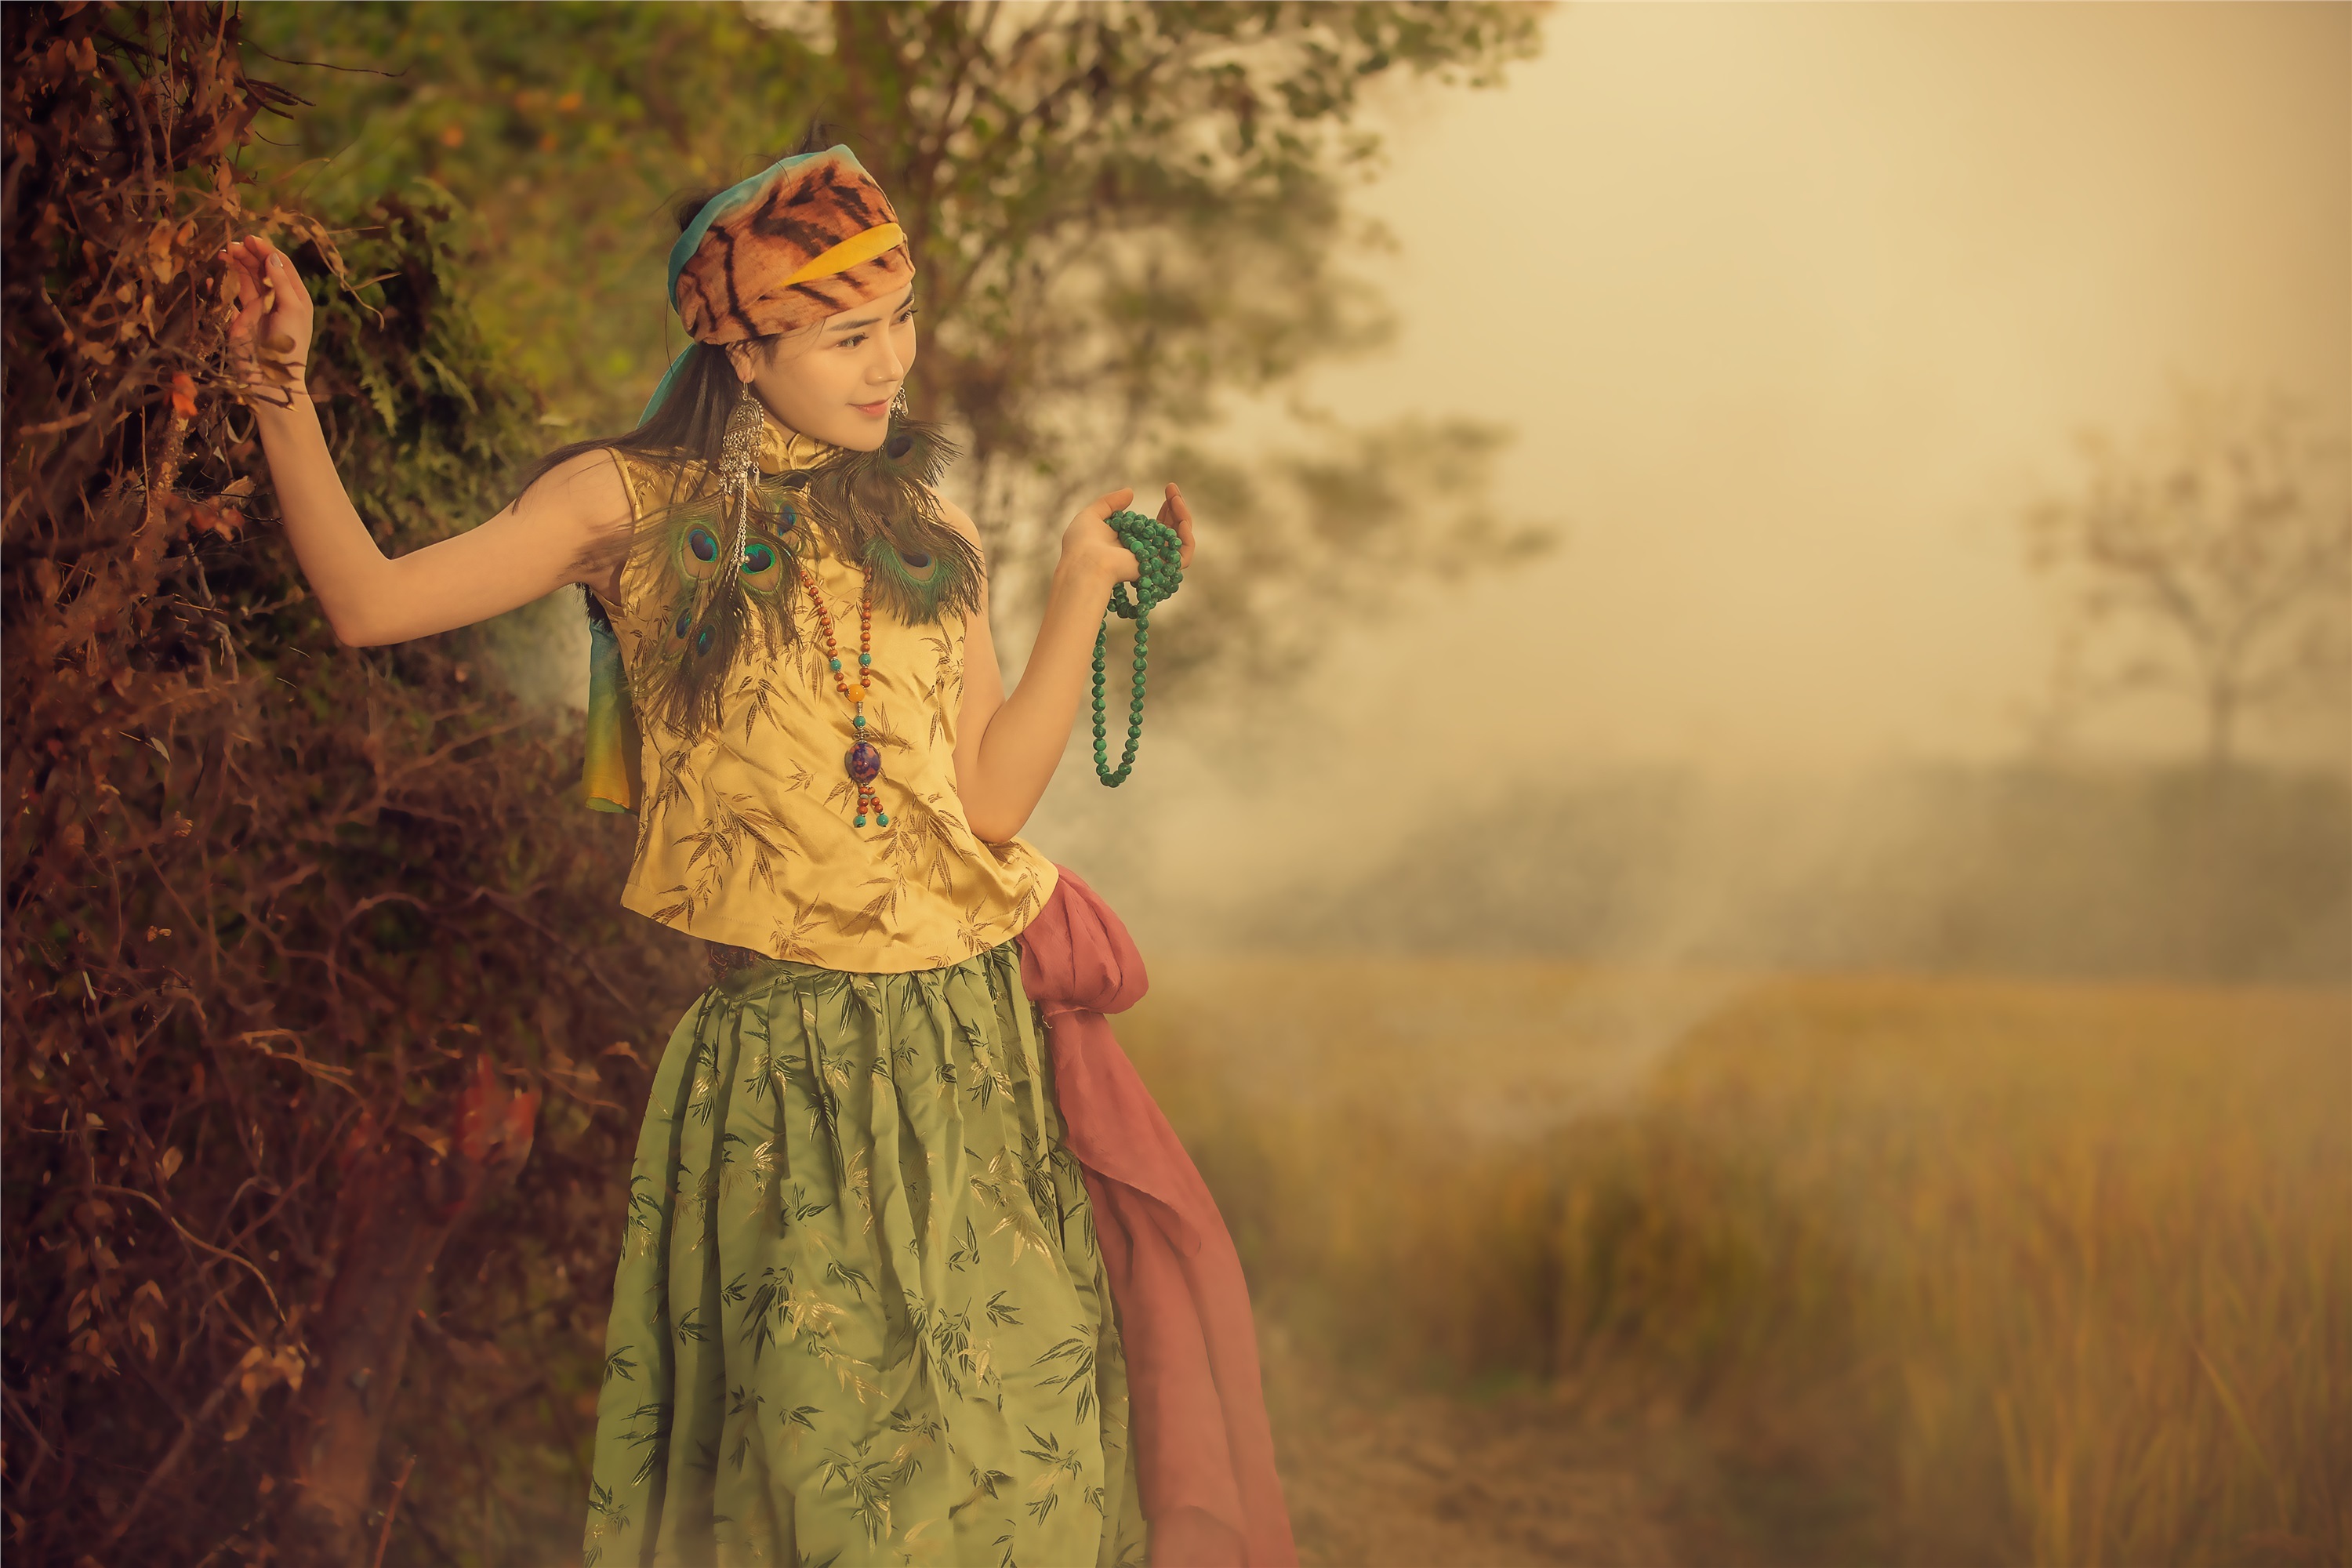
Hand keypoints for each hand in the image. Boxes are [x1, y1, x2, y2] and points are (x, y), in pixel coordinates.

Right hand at [218, 235, 313, 404]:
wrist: (271, 377)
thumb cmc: (288, 344)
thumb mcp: (291, 309)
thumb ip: (280, 282)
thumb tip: (271, 256)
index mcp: (294, 297)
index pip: (280, 266)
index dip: (266, 250)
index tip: (251, 239)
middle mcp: (276, 300)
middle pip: (261, 270)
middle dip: (248, 255)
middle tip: (232, 244)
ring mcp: (257, 309)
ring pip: (246, 280)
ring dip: (236, 265)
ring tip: (223, 252)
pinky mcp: (240, 320)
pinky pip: (231, 297)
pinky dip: (223, 285)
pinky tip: (215, 276)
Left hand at [1057, 483, 1196, 591]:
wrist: (1085, 562)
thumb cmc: (1082, 543)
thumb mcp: (1092, 515)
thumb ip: (1110, 502)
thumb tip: (1130, 492)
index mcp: (1130, 543)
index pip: (1156, 526)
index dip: (1166, 508)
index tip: (1168, 489)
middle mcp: (1143, 553)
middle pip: (1170, 531)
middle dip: (1176, 508)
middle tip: (1173, 489)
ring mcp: (1152, 562)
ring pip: (1179, 541)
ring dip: (1183, 517)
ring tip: (1177, 500)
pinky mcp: (1159, 569)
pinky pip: (1183, 557)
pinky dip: (1187, 538)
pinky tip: (1183, 520)